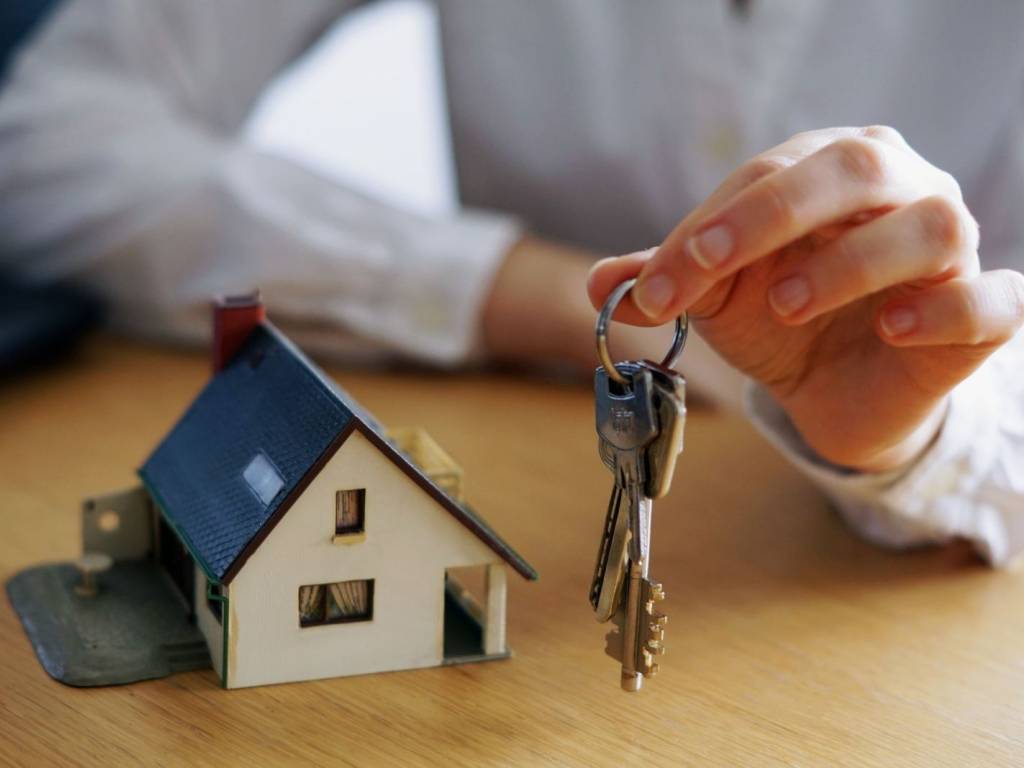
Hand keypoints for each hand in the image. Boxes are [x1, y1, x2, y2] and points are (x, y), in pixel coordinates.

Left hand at [588, 126, 1023, 471]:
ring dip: (850, 262)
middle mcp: (902, 190)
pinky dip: (945, 308)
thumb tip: (599, 284)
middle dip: (772, 213)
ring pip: (931, 224)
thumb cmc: (781, 321)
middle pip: (855, 167)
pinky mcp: (983, 315)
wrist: (837, 389)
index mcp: (831, 168)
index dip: (708, 229)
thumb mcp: (716, 296)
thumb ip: (664, 282)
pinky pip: (991, 298)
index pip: (768, 177)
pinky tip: (891, 327)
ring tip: (787, 305)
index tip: (655, 289)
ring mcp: (951, 250)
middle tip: (710, 267)